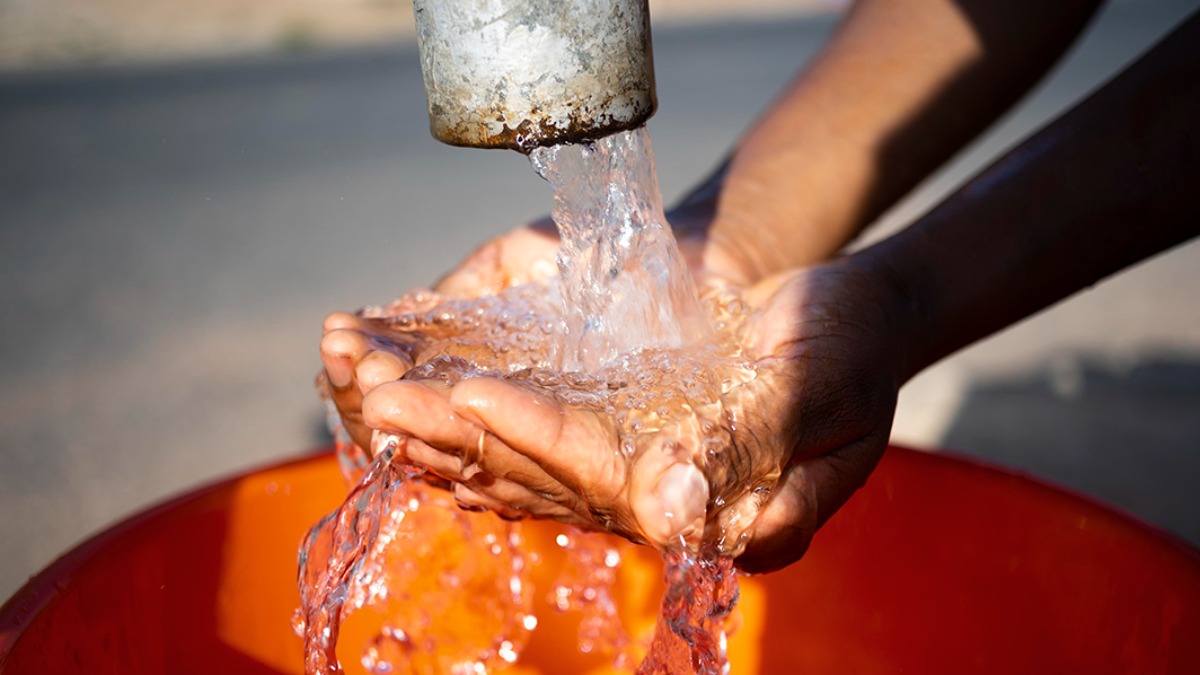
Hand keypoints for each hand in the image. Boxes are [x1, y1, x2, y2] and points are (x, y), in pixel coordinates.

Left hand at [356, 259, 906, 571]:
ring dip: (450, 436)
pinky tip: (423, 407)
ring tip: (373, 402)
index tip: (469, 394)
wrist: (854, 316)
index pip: (611, 483)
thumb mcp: (819, 386)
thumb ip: (749, 445)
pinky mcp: (623, 446)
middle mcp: (673, 514)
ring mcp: (642, 482)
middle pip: (549, 484)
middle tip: (380, 402)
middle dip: (462, 441)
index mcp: (727, 517)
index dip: (537, 438)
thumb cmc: (853, 344)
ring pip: (529, 468)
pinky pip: (539, 445)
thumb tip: (673, 504)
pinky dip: (479, 425)